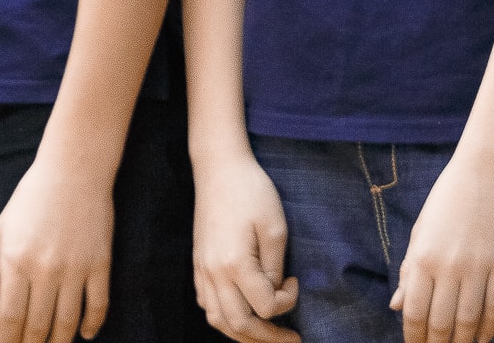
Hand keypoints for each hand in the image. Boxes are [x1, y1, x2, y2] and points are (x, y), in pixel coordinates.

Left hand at [0, 149, 112, 342]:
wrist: (75, 168)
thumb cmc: (33, 195)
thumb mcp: (4, 227)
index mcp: (16, 260)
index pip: (10, 318)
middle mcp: (45, 269)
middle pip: (37, 326)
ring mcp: (75, 268)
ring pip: (67, 322)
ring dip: (59, 342)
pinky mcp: (100, 263)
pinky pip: (98, 304)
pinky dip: (92, 325)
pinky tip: (84, 336)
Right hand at [191, 147, 298, 341]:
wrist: (219, 168)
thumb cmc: (252, 192)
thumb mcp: (275, 228)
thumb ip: (274, 268)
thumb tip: (274, 294)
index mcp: (235, 264)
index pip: (264, 306)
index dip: (287, 302)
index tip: (295, 282)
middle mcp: (213, 273)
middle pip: (238, 325)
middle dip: (267, 338)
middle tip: (291, 339)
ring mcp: (202, 270)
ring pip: (218, 321)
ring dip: (243, 335)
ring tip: (266, 335)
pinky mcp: (197, 264)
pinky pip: (207, 304)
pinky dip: (224, 317)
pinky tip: (241, 312)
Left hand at [392, 148, 493, 342]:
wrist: (489, 167)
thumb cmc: (450, 195)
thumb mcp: (421, 229)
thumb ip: (410, 269)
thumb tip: (397, 305)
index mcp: (422, 256)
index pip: (415, 312)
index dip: (414, 337)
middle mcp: (448, 266)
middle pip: (441, 322)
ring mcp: (478, 266)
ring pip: (468, 320)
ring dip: (462, 341)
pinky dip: (489, 327)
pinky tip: (484, 337)